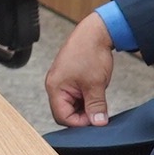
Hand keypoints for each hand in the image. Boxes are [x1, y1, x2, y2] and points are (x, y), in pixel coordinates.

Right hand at [42, 13, 116, 127]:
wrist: (95, 31)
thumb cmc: (90, 52)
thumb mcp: (96, 84)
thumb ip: (96, 106)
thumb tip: (98, 122)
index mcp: (55, 87)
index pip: (63, 117)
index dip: (80, 122)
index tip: (95, 120)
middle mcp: (55, 85)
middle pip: (65, 112)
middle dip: (82, 114)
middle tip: (98, 111)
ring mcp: (62, 81)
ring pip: (72, 104)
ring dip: (85, 105)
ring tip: (97, 98)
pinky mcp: (69, 78)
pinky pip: (75, 95)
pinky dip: (85, 98)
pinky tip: (95, 92)